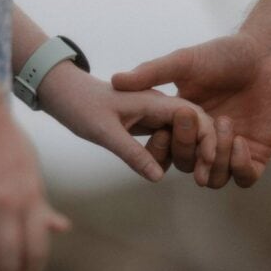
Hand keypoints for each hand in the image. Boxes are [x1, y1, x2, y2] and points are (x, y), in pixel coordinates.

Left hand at [36, 62, 217, 184]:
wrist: (61, 92)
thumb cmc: (79, 105)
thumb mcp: (104, 131)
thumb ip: (132, 153)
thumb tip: (158, 177)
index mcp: (155, 100)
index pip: (196, 117)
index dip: (208, 139)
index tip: (208, 163)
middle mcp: (159, 106)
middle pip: (196, 127)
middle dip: (202, 150)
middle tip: (200, 178)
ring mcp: (154, 115)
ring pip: (182, 136)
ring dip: (183, 154)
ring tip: (166, 170)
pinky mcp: (146, 124)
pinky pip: (167, 140)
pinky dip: (168, 154)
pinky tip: (159, 167)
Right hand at [111, 32, 270, 187]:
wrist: (267, 53)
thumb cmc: (226, 54)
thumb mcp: (184, 61)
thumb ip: (152, 72)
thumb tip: (116, 80)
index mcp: (185, 124)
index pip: (166, 151)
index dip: (160, 150)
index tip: (159, 133)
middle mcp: (206, 141)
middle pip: (187, 166)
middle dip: (187, 150)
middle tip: (192, 122)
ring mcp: (232, 149)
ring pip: (214, 178)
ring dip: (215, 161)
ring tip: (224, 125)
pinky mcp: (257, 153)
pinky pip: (245, 177)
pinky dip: (239, 167)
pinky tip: (240, 140)